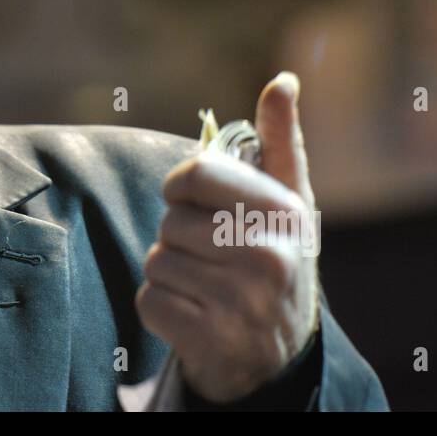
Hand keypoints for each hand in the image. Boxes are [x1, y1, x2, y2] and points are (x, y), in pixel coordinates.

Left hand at [135, 71, 319, 402]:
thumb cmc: (274, 260)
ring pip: (157, 261)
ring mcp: (243, 304)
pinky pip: (149, 300)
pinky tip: (195, 314)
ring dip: (170, 273)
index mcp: (285, 215)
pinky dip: (160, 307)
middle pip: (171, 222)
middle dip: (179, 237)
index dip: (181, 188)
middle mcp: (270, 259)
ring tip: (206, 286)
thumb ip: (279, 141)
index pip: (196, 175)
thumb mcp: (287, 201)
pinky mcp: (211, 340)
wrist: (277, 356)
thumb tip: (282, 80)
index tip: (193, 202)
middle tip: (212, 258)